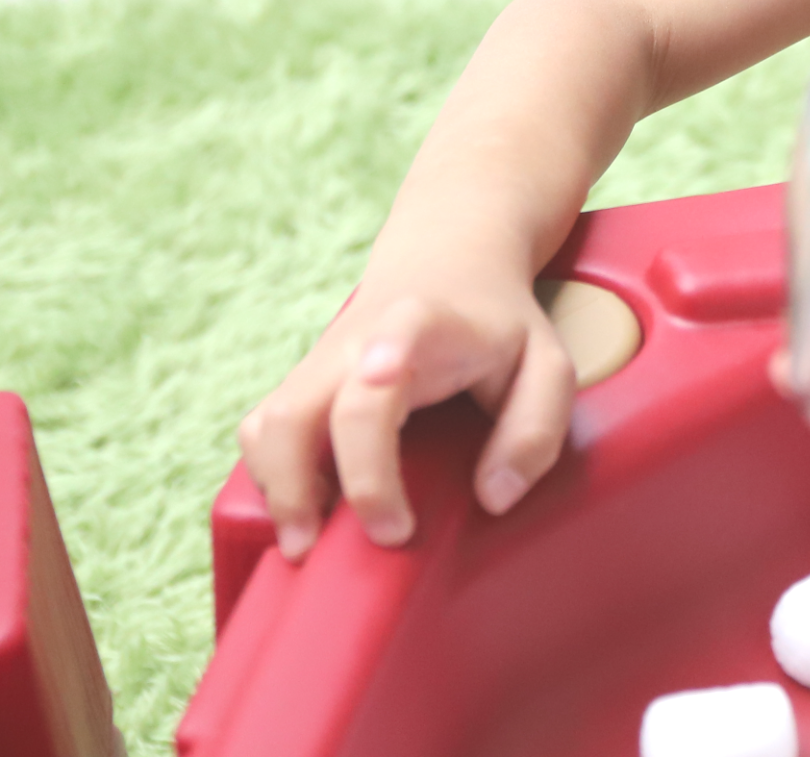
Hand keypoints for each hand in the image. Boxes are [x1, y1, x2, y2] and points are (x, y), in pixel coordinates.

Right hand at [237, 261, 576, 558]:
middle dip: (308, 484)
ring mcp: (319, 366)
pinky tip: (314, 511)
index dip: (384, 359)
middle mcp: (355, 345)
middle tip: (357, 541)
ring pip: (268, 427)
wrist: (446, 263)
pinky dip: (274, 481)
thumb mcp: (546, 365)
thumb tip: (494, 497)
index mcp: (423, 326)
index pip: (398, 340)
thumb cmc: (497, 327)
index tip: (378, 374)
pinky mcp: (300, 387)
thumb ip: (535, 431)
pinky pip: (263, 436)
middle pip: (303, 410)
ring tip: (311, 546)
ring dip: (280, 492)